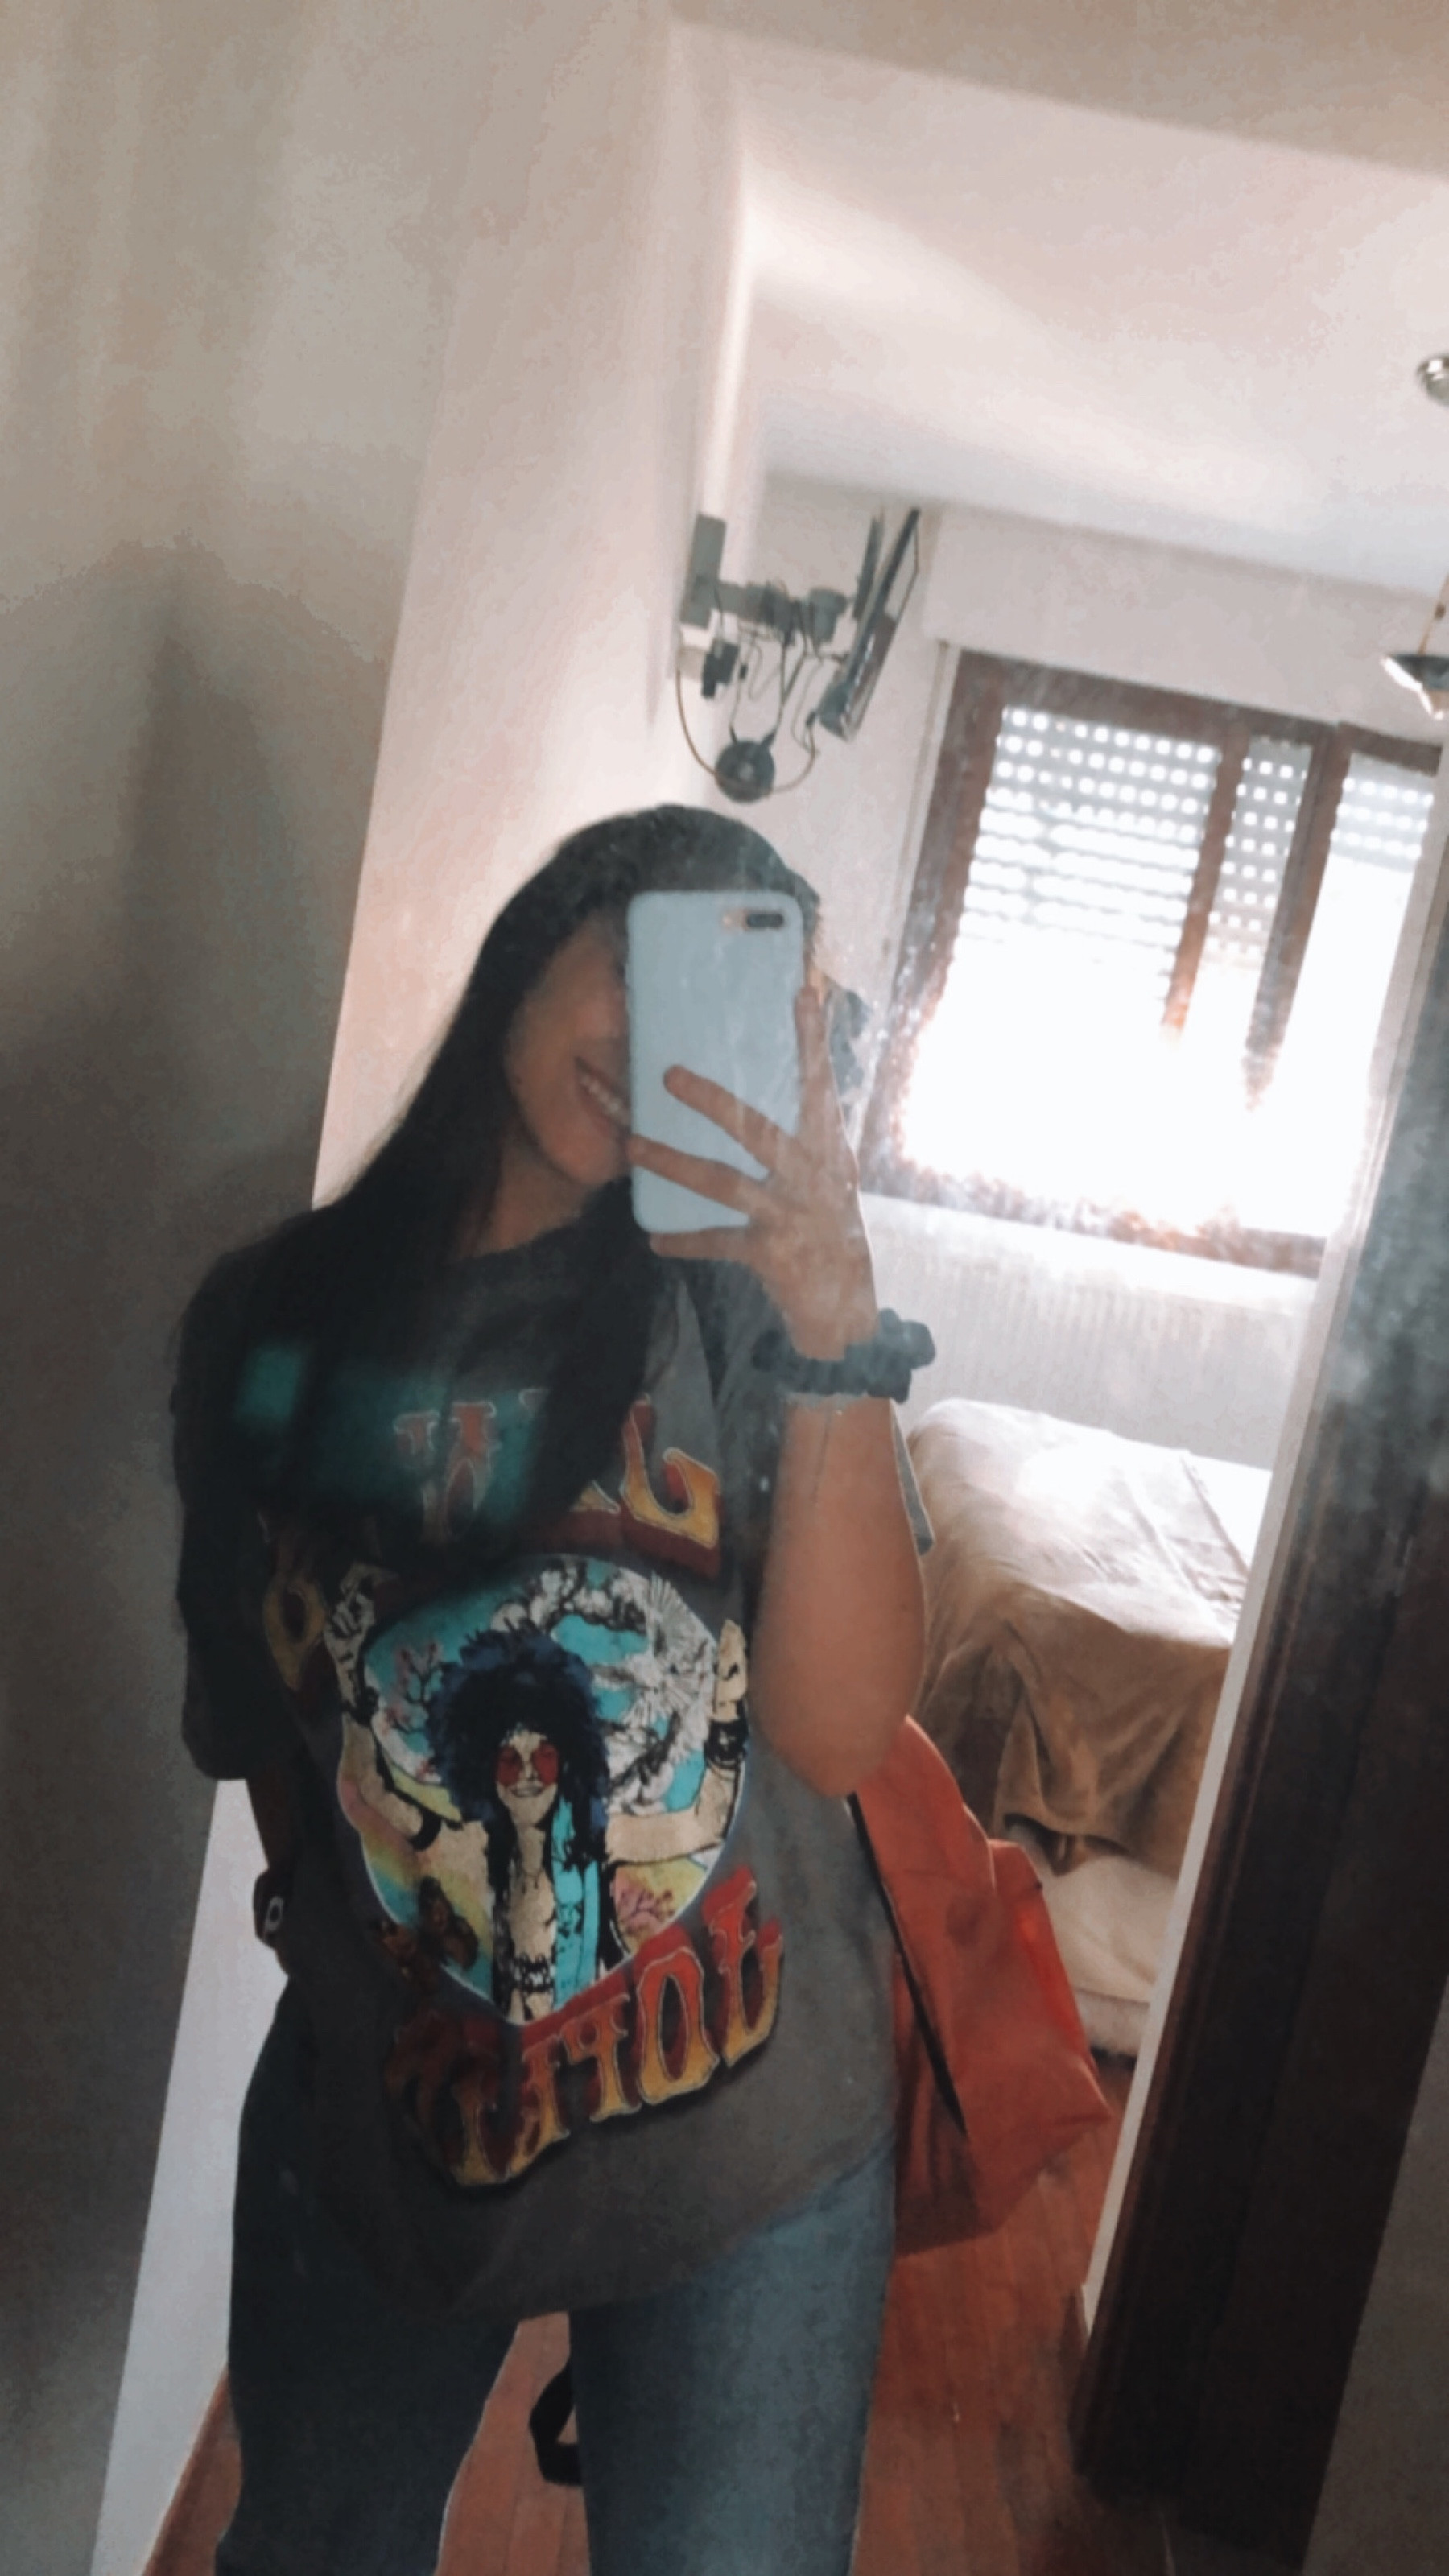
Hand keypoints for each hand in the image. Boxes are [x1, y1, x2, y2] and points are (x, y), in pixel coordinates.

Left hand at [627, 984, 878, 1359]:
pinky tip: (655, 1239)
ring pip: (724, 1182)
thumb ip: (806, 1146)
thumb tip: (759, 1106)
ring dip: (674, 1163)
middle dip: (711, 1102)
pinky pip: (719, 1240)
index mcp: (831, 1153)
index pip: (822, 1087)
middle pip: (756, 1130)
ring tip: (634, 1146)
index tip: (803, 993)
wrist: (847, 1311)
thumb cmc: (835, 1236)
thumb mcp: (831, 1183)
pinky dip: (686, 1240)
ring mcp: (792, 1215)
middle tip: (668, 1075)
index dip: (812, 1042)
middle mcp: (814, 1178)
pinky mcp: (772, 1253)